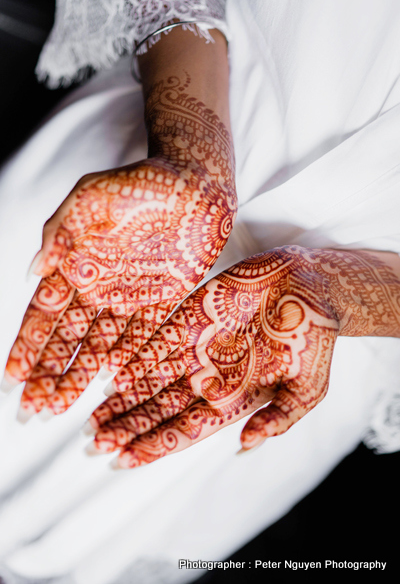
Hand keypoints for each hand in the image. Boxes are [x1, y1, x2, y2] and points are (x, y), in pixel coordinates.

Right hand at [5, 73, 235, 415]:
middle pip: (69, 338)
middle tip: (33, 406)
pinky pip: (143, 337)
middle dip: (50, 371)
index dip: (29, 344)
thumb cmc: (138, 183)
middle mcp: (100, 287)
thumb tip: (34, 270)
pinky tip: (112, 384)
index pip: (45, 313)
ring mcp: (131, 297)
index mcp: (76, 264)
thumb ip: (60, 232)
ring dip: (80, 374)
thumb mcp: (87, 199)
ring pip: (101, 344)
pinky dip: (128, 360)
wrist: (193, 182)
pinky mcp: (164, 301)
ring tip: (60, 405)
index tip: (14, 376)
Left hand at [88, 245, 399, 467]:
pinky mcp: (192, 313)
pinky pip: (157, 335)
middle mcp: (207, 375)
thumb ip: (279, 418)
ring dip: (122, 397)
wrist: (312, 287)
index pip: (185, 429)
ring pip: (150, 376)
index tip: (122, 460)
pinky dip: (135, 353)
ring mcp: (197, 345)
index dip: (154, 445)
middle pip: (158, 407)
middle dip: (128, 426)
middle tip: (95, 442)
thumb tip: (246, 446)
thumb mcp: (308, 388)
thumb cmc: (313, 341)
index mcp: (231, 398)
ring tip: (93, 417)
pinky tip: (111, 368)